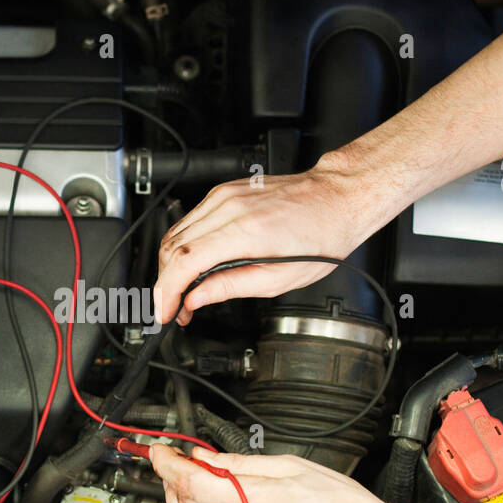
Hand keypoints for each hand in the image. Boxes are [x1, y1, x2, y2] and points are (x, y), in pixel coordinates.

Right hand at [152, 151, 389, 325]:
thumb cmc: (322, 235)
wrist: (337, 198)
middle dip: (166, 284)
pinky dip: (183, 246)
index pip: (184, 262)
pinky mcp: (224, 192)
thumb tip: (197, 298)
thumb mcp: (280, 279)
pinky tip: (192, 264)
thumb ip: (231, 287)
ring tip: (183, 292)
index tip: (165, 311)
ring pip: (175, 233)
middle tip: (175, 308)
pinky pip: (189, 221)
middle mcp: (229, 207)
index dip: (166, 292)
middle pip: (172, 248)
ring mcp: (224, 195)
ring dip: (171, 266)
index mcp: (245, 231)